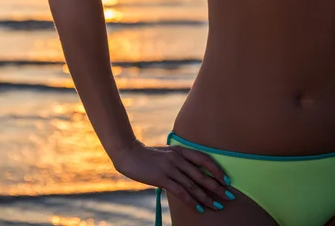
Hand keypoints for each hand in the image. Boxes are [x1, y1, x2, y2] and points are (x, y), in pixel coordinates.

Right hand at [111, 141, 234, 211]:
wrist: (128, 153)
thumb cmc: (146, 155)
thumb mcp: (166, 154)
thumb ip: (178, 161)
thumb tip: (192, 175)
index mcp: (180, 150)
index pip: (204, 159)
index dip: (217, 170)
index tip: (227, 181)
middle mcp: (178, 158)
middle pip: (202, 175)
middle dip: (217, 187)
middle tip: (230, 197)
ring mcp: (170, 168)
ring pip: (193, 185)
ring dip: (207, 198)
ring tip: (218, 206)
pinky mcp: (162, 178)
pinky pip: (181, 192)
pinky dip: (192, 201)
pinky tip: (200, 208)